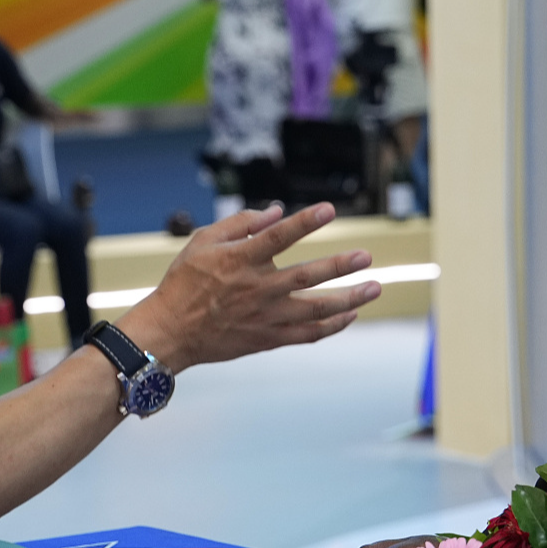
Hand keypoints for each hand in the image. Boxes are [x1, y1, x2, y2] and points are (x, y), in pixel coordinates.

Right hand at [122, 203, 380, 372]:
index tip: (329, 209)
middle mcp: (257, 289)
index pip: (278, 237)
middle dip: (339, 266)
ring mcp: (265, 317)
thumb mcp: (203, 241)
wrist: (171, 331)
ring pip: (315, 309)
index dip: (305, 222)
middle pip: (306, 277)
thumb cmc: (185, 281)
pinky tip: (350, 314)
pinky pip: (307, 334)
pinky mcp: (268, 338)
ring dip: (348, 299)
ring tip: (374, 288)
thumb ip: (240, 223)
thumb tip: (276, 211)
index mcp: (240, 261)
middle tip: (366, 256)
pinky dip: (332, 325)